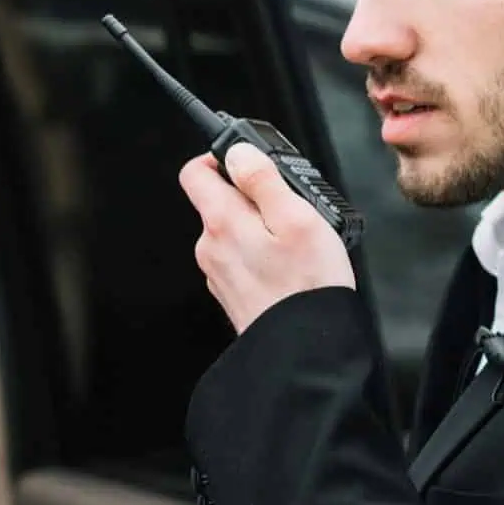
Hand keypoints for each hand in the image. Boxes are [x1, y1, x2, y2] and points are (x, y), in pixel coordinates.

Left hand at [179, 142, 354, 332]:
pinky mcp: (232, 294)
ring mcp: (218, 273)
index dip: (218, 156)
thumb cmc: (308, 288)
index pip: (195, 172)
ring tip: (295, 242)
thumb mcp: (298, 218)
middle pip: (218, 202)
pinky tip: (289, 267)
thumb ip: (263, 180)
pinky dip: (261, 255)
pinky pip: (241, 260)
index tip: (246, 160)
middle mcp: (210, 247)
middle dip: (250, 197)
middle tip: (288, 207)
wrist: (305, 350)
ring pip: (232, 232)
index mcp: (222, 222)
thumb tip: (238, 153)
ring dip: (259, 228)